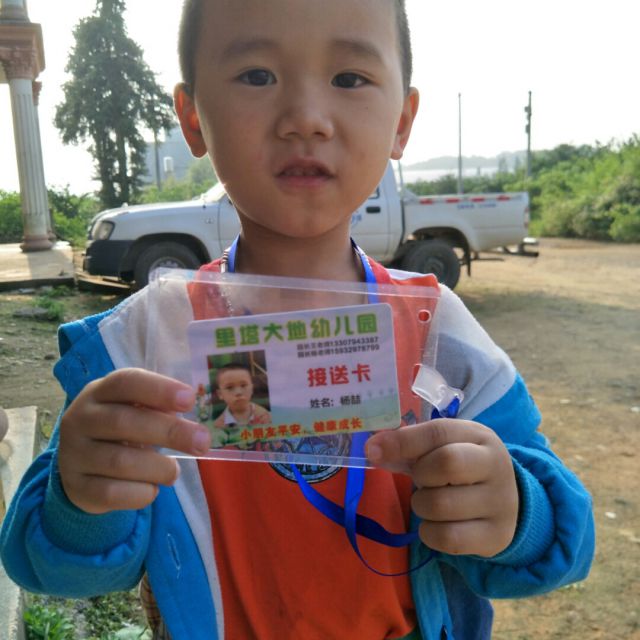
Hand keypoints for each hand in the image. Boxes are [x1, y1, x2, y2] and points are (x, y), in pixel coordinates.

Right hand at [58, 368, 210, 513]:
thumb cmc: (120, 431)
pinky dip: (140, 493)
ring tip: (174, 472)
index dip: (159, 389)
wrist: (80, 468)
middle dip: (170, 432)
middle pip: (125, 421)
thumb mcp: (134, 411)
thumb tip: (194, 424)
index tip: (190, 400)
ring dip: (158, 468)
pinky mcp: (76, 487)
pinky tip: (152, 489)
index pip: (126, 382)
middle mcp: (80, 419)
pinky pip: (111, 493)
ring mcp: (74, 454)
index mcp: (99, 392)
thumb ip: (158, 410)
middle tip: (202, 442)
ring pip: (120, 461)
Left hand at [366, 419, 518, 557]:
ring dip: (422, 505)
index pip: (439, 431)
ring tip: (431, 501)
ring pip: (441, 504)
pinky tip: (436, 525)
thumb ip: (412, 447)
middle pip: (446, 463)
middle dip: (420, 475)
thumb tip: (374, 450)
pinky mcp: (496, 537)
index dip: (403, 440)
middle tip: (421, 480)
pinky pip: (448, 538)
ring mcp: (500, 502)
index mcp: (479, 436)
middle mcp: (496, 465)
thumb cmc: (464, 470)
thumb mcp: (445, 448)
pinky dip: (430, 533)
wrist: (507, 504)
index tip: (372, 450)